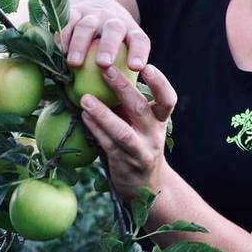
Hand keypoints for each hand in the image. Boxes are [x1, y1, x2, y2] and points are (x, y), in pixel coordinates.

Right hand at [59, 0, 149, 71]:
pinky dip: (62, 36)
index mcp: (131, 32)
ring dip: (81, 45)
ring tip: (74, 64)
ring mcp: (94, 14)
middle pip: (114, 29)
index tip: (137, 68)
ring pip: (88, 26)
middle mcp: (114, 21)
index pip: (139, 40)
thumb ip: (119, 77)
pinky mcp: (74, 10)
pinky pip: (67, 22)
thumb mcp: (121, 55)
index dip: (139, 52)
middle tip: (103, 64)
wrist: (95, 7)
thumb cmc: (109, 48)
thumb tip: (117, 111)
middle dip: (109, 46)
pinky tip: (57, 52)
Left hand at [78, 63, 176, 201]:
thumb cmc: (139, 141)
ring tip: (85, 98)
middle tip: (106, 68)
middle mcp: (154, 134)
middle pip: (141, 109)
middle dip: (123, 88)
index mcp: (160, 120)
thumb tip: (107, 68)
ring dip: (103, 113)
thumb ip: (131, 102)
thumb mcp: (143, 122)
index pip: (168, 99)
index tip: (146, 66)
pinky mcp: (124, 164)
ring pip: (122, 131)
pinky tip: (83, 116)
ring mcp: (140, 151)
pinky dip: (95, 129)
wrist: (147, 185)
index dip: (160, 83)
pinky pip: (107, 144)